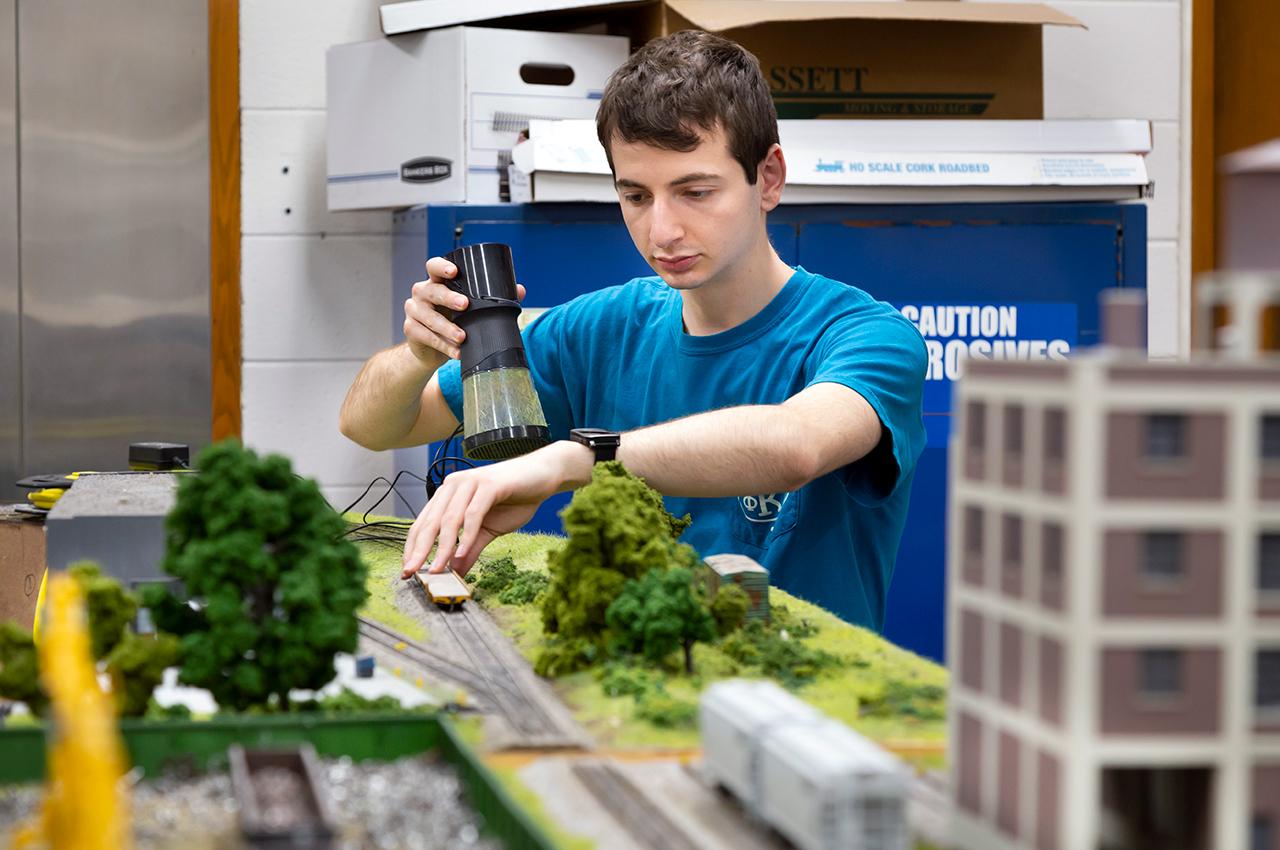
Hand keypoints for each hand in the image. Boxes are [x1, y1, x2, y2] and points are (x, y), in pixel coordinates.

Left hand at [401, 441, 591, 578]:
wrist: (544, 476)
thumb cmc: (515, 499)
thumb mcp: (488, 530)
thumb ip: (470, 549)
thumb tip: (455, 572)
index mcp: (449, 494)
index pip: (423, 523)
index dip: (413, 547)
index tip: (408, 571)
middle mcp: (454, 485)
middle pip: (431, 522)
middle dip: (420, 550)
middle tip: (412, 572)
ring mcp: (471, 483)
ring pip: (449, 519)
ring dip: (442, 547)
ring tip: (437, 570)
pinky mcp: (489, 484)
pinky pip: (473, 514)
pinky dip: (466, 536)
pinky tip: (460, 553)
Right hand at [403, 257, 526, 365]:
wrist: (431, 349)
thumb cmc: (453, 321)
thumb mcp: (471, 308)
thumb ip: (492, 297)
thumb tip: (519, 290)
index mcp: (436, 282)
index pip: (433, 266)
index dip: (442, 266)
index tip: (454, 271)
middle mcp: (422, 293)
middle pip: (432, 290)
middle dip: (448, 297)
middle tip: (465, 305)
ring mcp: (414, 311)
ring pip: (429, 317)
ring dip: (447, 328)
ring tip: (462, 337)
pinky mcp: (411, 330)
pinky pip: (428, 337)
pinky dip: (444, 346)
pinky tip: (457, 351)